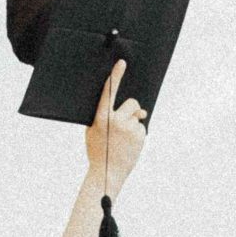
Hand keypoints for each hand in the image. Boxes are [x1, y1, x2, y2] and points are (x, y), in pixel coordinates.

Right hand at [86, 58, 147, 195]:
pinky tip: (129, 145)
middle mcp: (115, 120)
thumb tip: (134, 108)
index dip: (115, 76)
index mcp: (101, 118)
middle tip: (124, 125)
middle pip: (132, 103)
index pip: (108, 92)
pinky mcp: (139, 136)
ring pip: (138, 116)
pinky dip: (138, 134)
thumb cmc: (98, 150)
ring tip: (123, 140)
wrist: (106, 173)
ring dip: (134, 124)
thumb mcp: (93, 130)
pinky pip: (142, 128)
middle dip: (132, 110)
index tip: (122, 63)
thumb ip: (106, 115)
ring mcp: (129, 128)